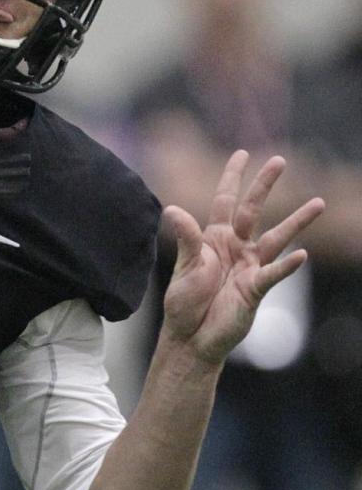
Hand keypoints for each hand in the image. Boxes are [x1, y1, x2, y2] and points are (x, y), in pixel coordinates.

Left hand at [161, 150, 324, 366]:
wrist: (191, 337)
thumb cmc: (184, 302)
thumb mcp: (184, 267)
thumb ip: (185, 238)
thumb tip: (172, 209)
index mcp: (213, 238)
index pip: (224, 200)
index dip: (232, 177)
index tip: (242, 153)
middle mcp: (235, 247)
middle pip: (252, 210)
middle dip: (264, 185)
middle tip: (280, 160)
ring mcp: (249, 266)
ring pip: (276, 238)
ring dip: (296, 222)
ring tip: (318, 203)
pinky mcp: (256, 288)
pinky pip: (274, 273)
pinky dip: (287, 266)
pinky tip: (302, 255)